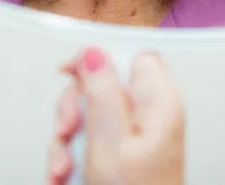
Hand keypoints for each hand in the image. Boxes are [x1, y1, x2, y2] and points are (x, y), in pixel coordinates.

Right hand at [47, 47, 184, 184]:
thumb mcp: (110, 144)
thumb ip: (102, 93)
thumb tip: (94, 52)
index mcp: (159, 103)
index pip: (132, 55)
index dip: (99, 58)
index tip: (72, 74)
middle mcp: (152, 115)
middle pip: (104, 85)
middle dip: (75, 109)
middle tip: (69, 132)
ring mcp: (138, 136)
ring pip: (91, 115)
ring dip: (68, 140)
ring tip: (65, 167)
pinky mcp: (125, 154)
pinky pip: (91, 140)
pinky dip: (73, 156)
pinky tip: (67, 175)